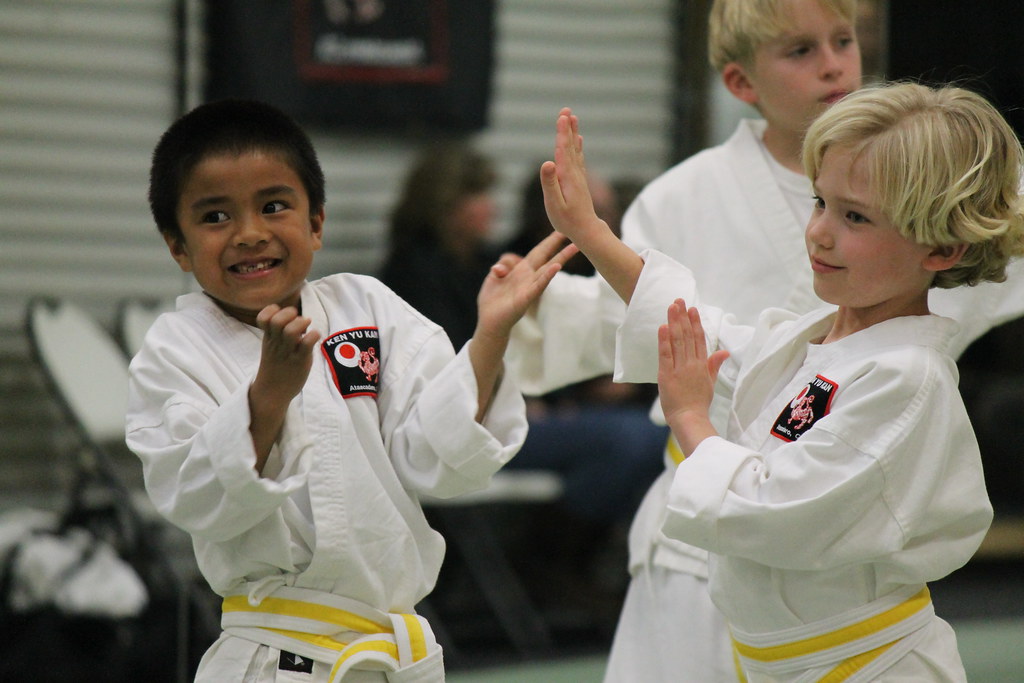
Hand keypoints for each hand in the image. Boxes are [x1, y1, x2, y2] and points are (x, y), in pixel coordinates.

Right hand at [253, 304, 320, 402]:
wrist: (272, 394)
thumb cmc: (276, 368)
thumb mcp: (272, 348)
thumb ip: (281, 333)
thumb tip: (302, 320)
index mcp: (268, 338)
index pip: (263, 317)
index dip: (272, 310)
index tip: (281, 314)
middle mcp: (277, 343)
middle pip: (277, 320)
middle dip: (290, 313)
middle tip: (298, 320)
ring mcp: (288, 352)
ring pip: (291, 330)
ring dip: (302, 323)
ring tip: (307, 328)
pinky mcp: (300, 361)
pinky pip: (307, 343)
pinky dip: (313, 335)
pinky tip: (314, 338)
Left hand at [475, 231, 577, 338]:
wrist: (490, 322)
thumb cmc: (492, 300)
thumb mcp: (494, 278)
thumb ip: (500, 268)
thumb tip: (499, 268)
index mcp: (522, 270)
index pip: (539, 252)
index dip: (549, 242)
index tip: (561, 230)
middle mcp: (529, 277)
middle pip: (547, 257)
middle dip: (560, 245)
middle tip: (575, 233)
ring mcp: (530, 287)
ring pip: (548, 270)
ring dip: (561, 258)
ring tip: (574, 247)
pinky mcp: (526, 298)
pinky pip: (538, 285)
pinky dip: (547, 276)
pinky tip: (556, 267)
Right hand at [540, 108, 611, 248]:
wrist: (587, 231)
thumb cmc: (567, 221)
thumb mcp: (554, 204)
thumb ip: (550, 184)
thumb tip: (547, 162)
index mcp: (567, 177)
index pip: (563, 150)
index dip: (562, 133)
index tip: (563, 116)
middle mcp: (575, 173)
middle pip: (570, 146)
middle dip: (567, 128)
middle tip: (566, 110)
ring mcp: (578, 176)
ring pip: (575, 150)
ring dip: (573, 133)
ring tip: (572, 118)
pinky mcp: (579, 181)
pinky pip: (578, 158)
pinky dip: (577, 146)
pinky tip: (579, 140)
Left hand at [657, 299, 728, 452]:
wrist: (690, 419)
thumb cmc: (699, 403)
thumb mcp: (710, 382)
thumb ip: (714, 365)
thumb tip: (724, 351)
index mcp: (701, 365)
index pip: (699, 339)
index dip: (695, 322)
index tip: (692, 308)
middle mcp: (692, 363)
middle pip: (688, 336)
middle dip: (683, 317)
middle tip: (679, 300)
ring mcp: (680, 368)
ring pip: (678, 341)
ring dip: (674, 322)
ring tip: (672, 307)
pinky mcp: (667, 375)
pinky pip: (666, 354)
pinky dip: (664, 340)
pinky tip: (663, 326)